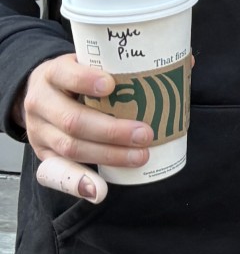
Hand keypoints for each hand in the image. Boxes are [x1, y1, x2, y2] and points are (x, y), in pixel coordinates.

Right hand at [17, 53, 153, 202]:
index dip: (85, 79)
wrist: (40, 93)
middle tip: (144, 133)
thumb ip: (127, 64)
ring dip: (108, 155)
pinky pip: (58, 173)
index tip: (112, 83)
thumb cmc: (76, 77)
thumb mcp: (89, 63)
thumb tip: (186, 63)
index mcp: (53, 74)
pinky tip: (99, 190)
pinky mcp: (44, 154)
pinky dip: (80, 183)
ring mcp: (39, 131)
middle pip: (72, 120)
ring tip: (140, 156)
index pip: (64, 74)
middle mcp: (41, 103)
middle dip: (111, 130)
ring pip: (70, 147)